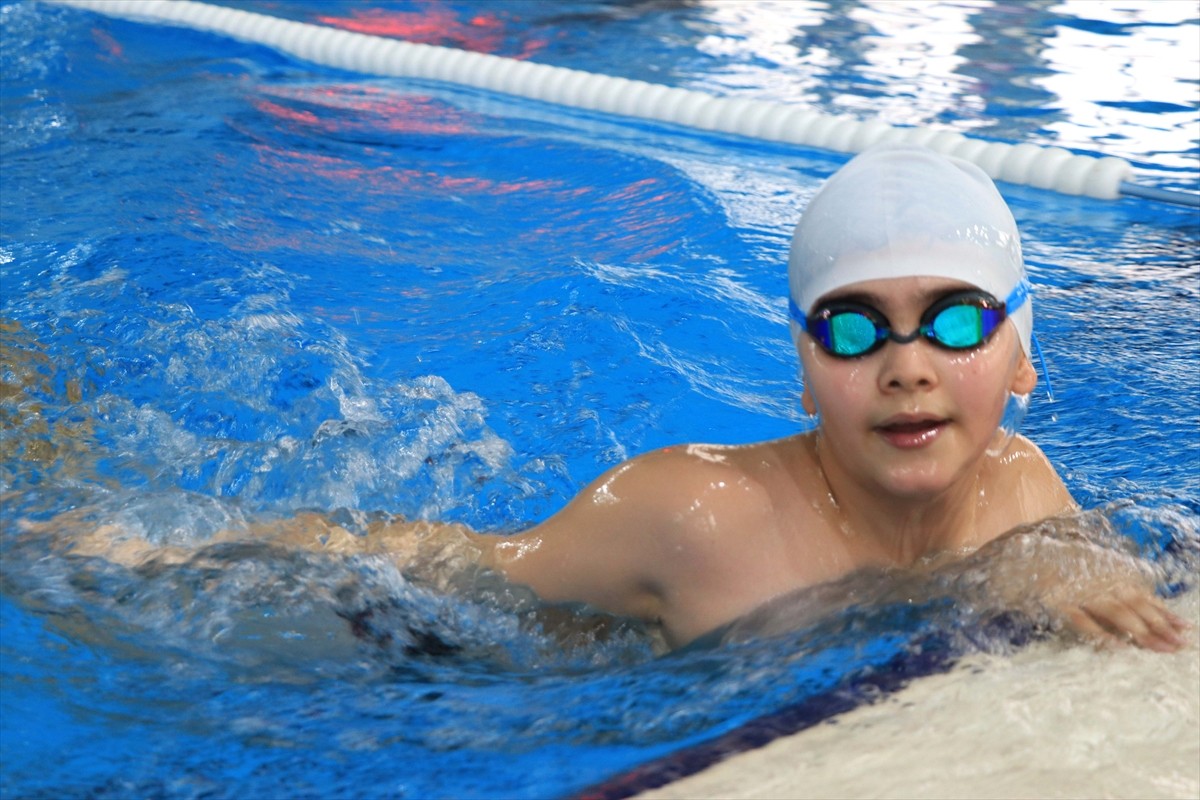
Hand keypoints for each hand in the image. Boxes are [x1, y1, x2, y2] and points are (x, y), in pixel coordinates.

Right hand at [955, 513, 1191, 652]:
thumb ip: (1096, 575)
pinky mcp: (1052, 598)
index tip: (1183, 627)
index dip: (1161, 609)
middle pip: (1133, 603)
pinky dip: (1098, 634)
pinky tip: (1116, 648)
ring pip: (1115, 611)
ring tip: (1159, 649)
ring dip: (1140, 631)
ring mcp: (1072, 586)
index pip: (1138, 591)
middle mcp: (1089, 575)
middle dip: (1158, 625)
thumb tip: (1126, 595)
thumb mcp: (1072, 561)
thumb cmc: (1035, 559)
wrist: (999, 554)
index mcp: (1097, 566)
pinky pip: (1080, 619)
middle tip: (1179, 645)